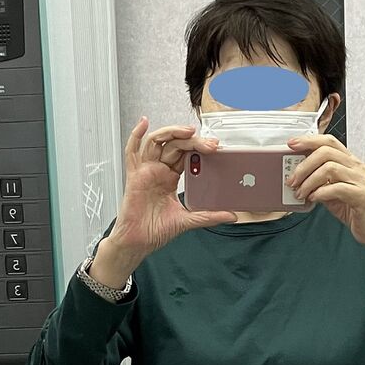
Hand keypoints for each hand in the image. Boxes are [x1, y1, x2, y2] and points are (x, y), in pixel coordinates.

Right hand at [107, 118, 236, 265]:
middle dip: (193, 141)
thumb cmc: (156, 230)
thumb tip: (232, 215)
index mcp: (170, 178)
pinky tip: (144, 123)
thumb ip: (209, 216)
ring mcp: (146, 171)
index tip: (216, 148)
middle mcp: (158, 171)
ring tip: (189, 131)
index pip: (186, 155)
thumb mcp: (189, 220)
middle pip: (175, 146)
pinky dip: (136, 135)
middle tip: (210, 143)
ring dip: (172, 133)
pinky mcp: (134, 175)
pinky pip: (132, 152)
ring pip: (157, 142)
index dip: (200, 148)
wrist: (139, 242)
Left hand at [286, 134, 364, 247]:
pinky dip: (321, 193)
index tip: (292, 144)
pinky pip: (337, 188)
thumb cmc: (355, 210)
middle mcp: (357, 168)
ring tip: (301, 193)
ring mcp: (361, 181)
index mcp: (350, 162)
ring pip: (330, 168)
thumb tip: (297, 176)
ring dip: (309, 181)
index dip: (309, 140)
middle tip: (292, 180)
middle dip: (304, 165)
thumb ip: (319, 181)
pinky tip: (314, 199)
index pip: (329, 142)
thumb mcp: (332, 191)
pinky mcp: (362, 196)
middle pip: (326, 152)